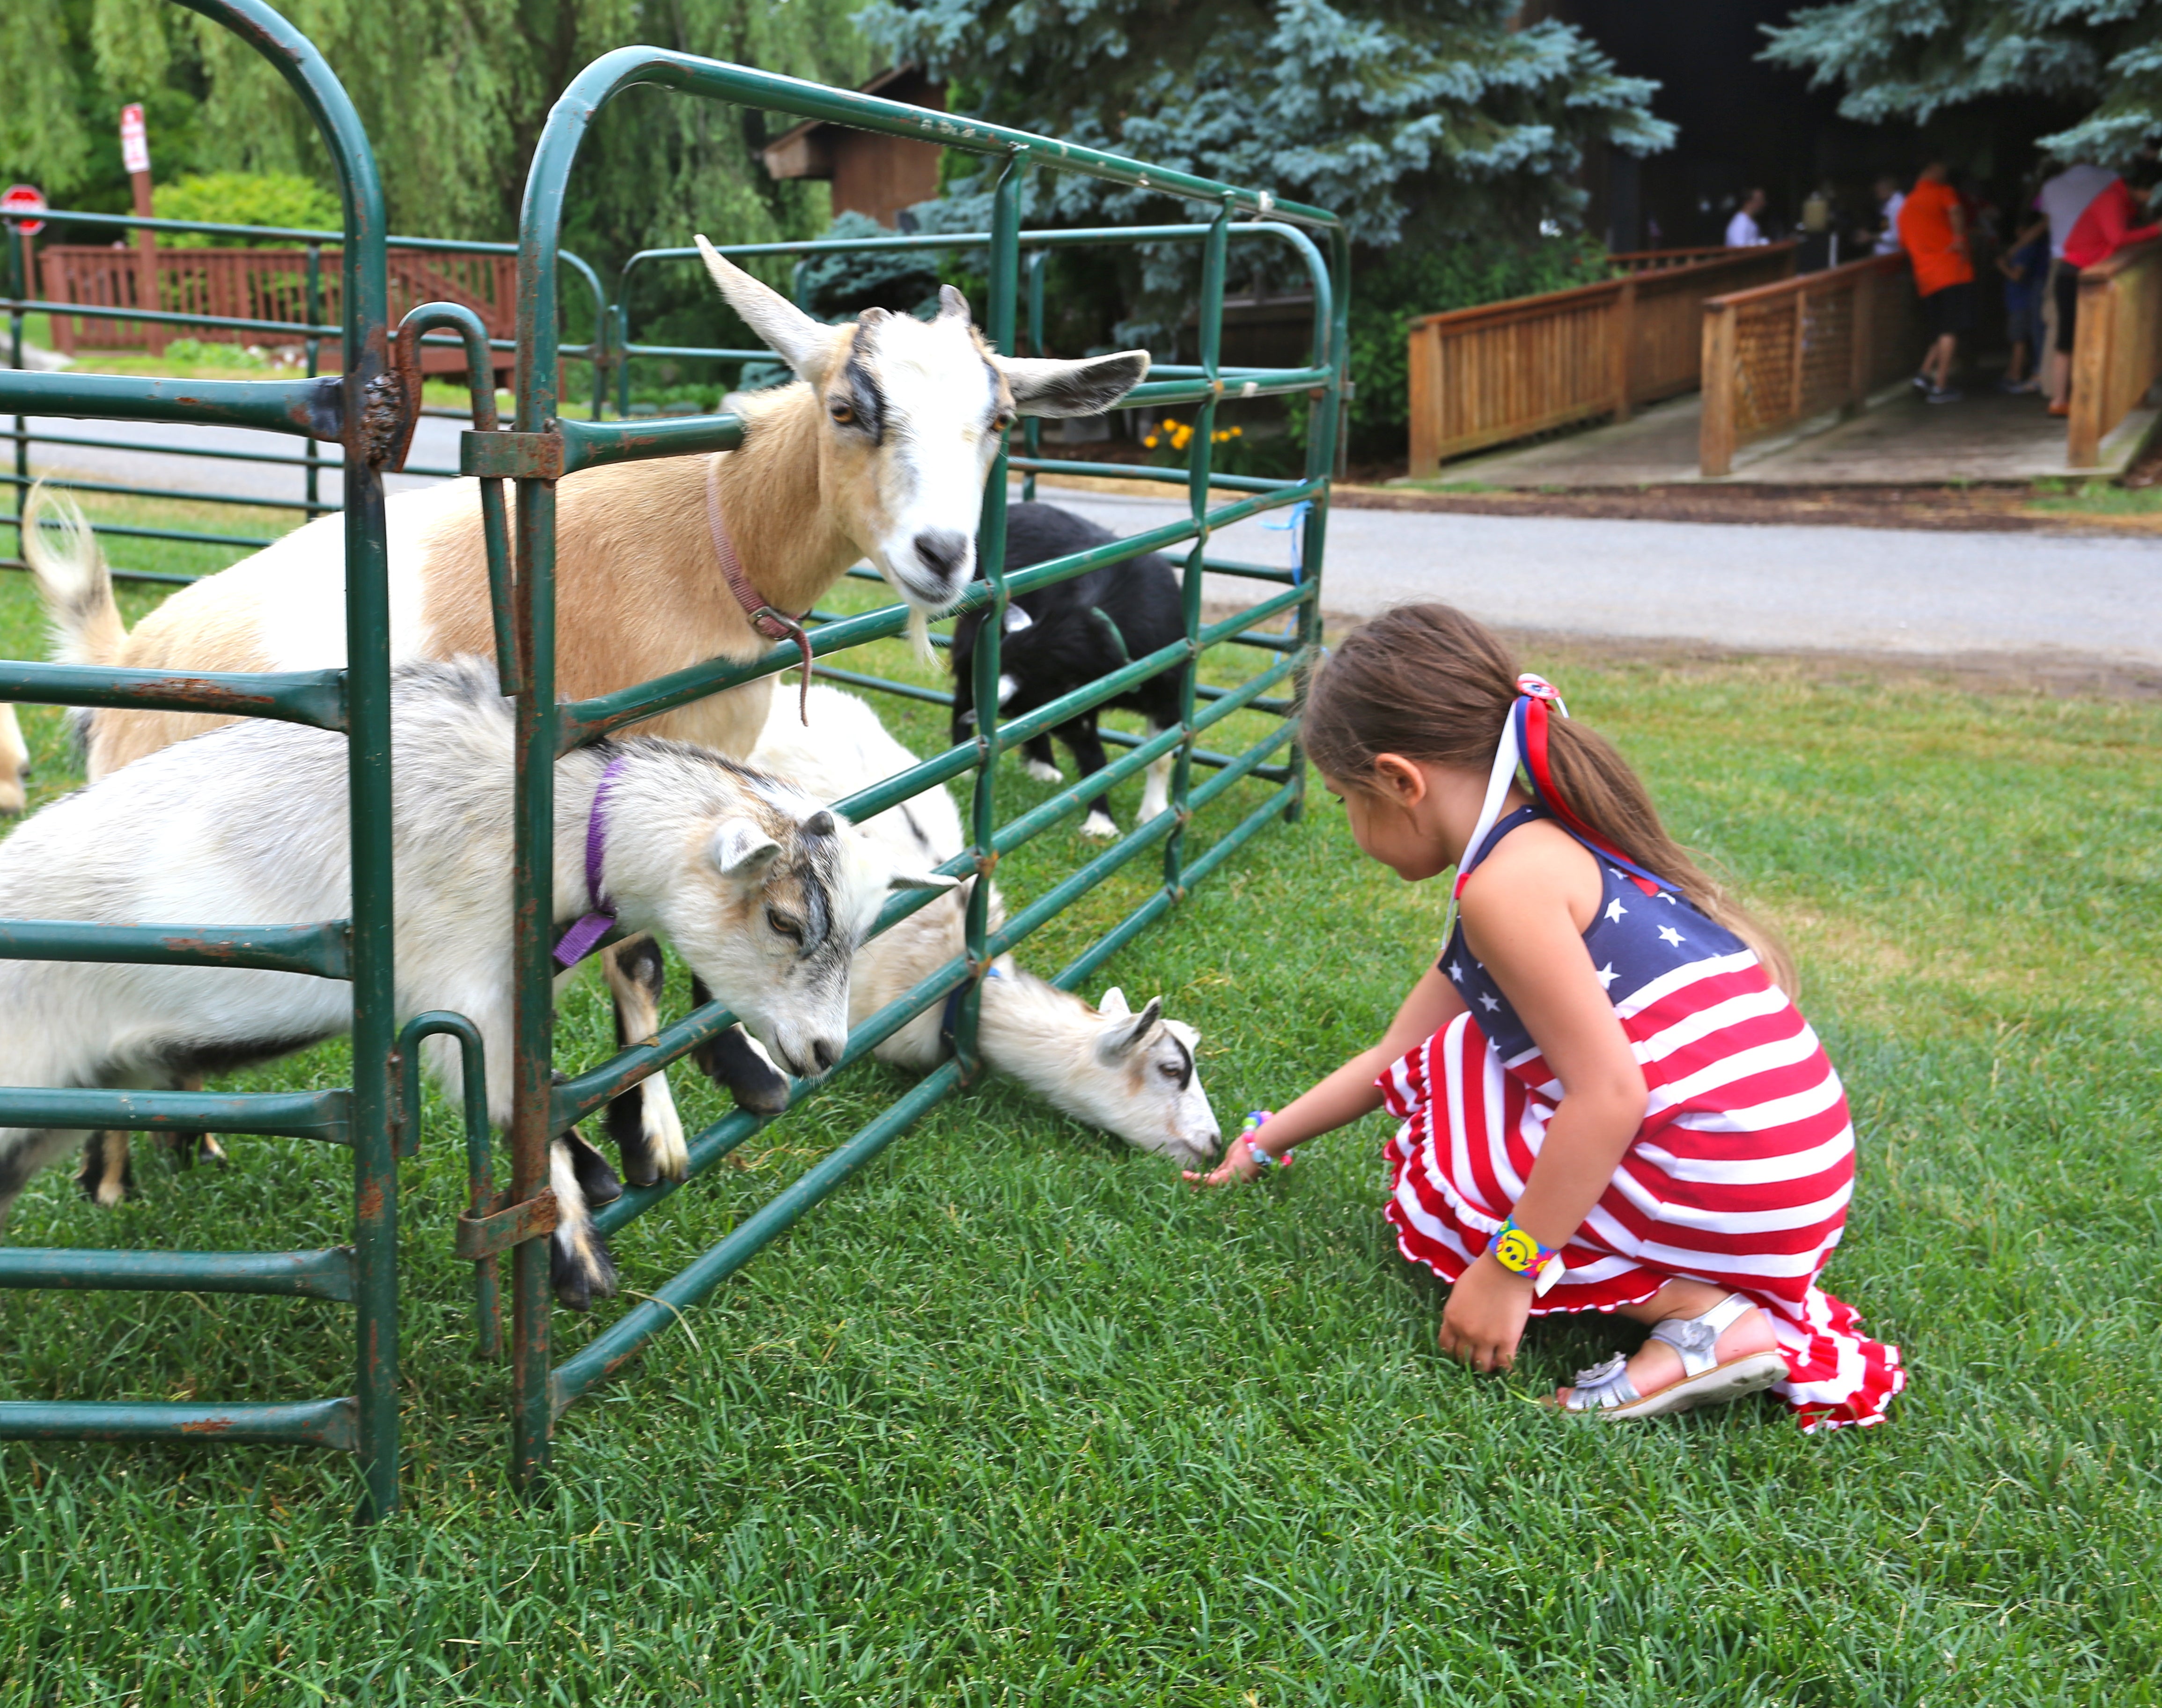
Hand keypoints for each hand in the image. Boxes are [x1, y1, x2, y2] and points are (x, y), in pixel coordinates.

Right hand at [1184, 1130, 1267, 1188]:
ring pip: (1209, 1184)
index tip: (1195, 1180)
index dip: (1206, 1179)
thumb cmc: (1254, 1143)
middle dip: (1198, 1186)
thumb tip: (1226, 1160)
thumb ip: (1229, 1160)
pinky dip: (1195, 1179)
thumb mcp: (1237, 1152)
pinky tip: (1184, 1175)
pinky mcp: (1228, 1178)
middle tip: (1186, 1187)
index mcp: (1236, 1174)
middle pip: (1213, 1185)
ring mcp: (1232, 1181)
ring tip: (1180, 1179)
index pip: (1218, 1178)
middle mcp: (1234, 1180)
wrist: (1263, 1142)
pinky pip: (1209, 1180)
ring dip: (1194, 1183)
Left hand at [1437, 1252, 1533, 1373]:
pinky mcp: (1507, 1340)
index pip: (1445, 1346)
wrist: (1505, 1269)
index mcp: (1451, 1319)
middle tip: (1477, 1356)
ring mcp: (1486, 1338)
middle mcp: (1465, 1332)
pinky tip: (1507, 1365)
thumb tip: (1459, 1322)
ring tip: (1492, 1362)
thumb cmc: (1482, 1273)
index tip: (1461, 1350)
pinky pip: (1504, 1363)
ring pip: (1481, 1365)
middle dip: (1469, 1360)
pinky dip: (1505, 1368)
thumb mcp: (1458, 1292)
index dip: (1453, 1351)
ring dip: (1485, 1366)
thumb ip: (1456, 1310)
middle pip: (1462, 1358)